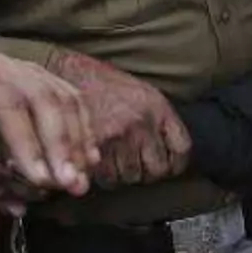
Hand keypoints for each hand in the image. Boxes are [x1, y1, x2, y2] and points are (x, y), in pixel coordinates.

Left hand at [0, 51, 92, 226]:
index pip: (6, 106)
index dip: (27, 143)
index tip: (41, 181)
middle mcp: (2, 68)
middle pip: (43, 98)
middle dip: (61, 143)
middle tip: (71, 184)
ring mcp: (26, 68)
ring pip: (62, 97)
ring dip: (77, 139)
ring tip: (81, 177)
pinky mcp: (42, 76)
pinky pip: (70, 97)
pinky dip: (82, 128)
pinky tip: (87, 157)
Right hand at [49, 49, 191, 188]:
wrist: (69, 75)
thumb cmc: (104, 86)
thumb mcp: (141, 94)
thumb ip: (158, 121)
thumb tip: (169, 153)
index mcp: (158, 107)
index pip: (182, 149)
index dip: (176, 163)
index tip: (169, 166)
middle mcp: (142, 122)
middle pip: (157, 169)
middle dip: (148, 172)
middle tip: (137, 166)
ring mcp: (118, 135)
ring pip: (131, 176)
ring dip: (124, 175)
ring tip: (116, 162)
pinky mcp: (95, 147)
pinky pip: (107, 177)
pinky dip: (104, 176)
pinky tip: (101, 164)